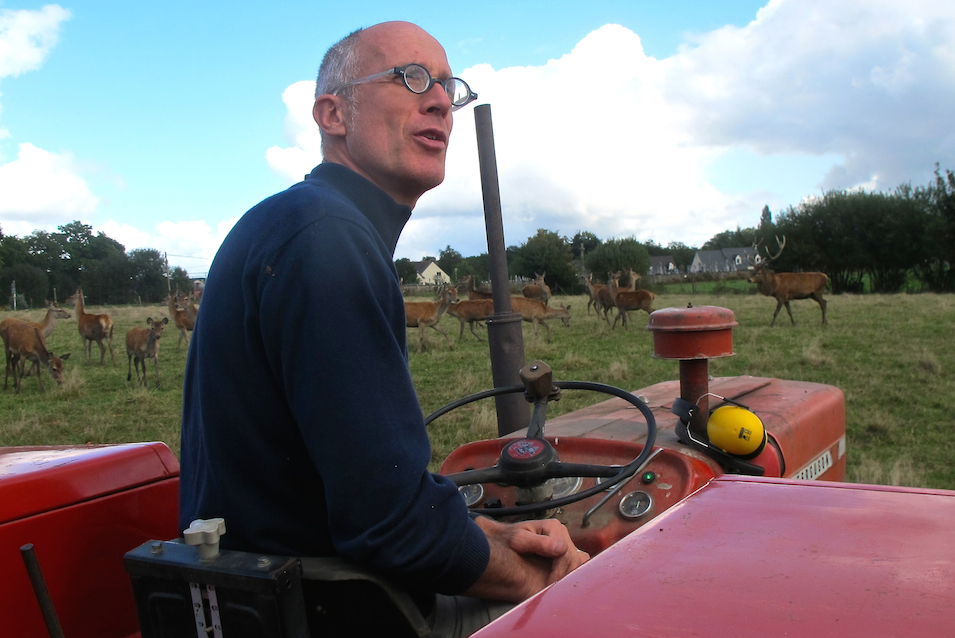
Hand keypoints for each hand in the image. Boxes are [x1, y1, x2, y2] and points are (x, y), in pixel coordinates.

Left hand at [464, 517, 588, 601]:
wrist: (503, 543)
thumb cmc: (508, 540)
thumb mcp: (518, 540)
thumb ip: (537, 543)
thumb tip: (561, 548)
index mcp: (553, 526)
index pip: (565, 552)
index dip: (559, 570)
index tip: (550, 584)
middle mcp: (562, 533)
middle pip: (573, 558)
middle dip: (564, 575)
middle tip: (552, 589)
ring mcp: (565, 542)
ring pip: (578, 562)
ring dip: (569, 575)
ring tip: (557, 587)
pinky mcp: (565, 553)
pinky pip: (577, 564)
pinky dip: (572, 573)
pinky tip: (562, 583)